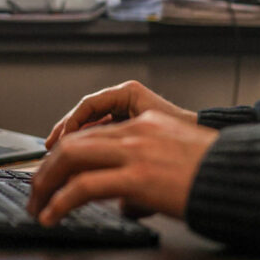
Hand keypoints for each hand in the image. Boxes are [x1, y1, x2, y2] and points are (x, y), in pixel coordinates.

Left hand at [28, 110, 216, 223]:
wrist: (240, 175)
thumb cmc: (217, 174)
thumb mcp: (176, 164)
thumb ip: (145, 177)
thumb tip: (126, 205)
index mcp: (146, 123)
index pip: (91, 133)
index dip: (64, 154)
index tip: (52, 172)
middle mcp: (137, 132)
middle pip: (74, 143)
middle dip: (47, 168)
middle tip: (35, 190)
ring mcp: (136, 152)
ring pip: (71, 159)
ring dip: (46, 184)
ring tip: (37, 205)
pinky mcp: (137, 177)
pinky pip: (83, 187)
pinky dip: (60, 202)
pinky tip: (52, 216)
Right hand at [44, 79, 196, 149]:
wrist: (210, 155)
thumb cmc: (186, 142)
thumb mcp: (146, 138)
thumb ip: (115, 145)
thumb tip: (88, 165)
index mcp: (130, 94)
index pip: (89, 105)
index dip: (69, 125)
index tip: (58, 143)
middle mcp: (127, 102)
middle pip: (86, 116)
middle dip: (65, 135)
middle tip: (49, 152)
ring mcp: (128, 116)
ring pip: (92, 128)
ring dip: (74, 143)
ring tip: (58, 159)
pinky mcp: (132, 131)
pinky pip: (103, 137)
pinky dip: (90, 148)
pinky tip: (80, 164)